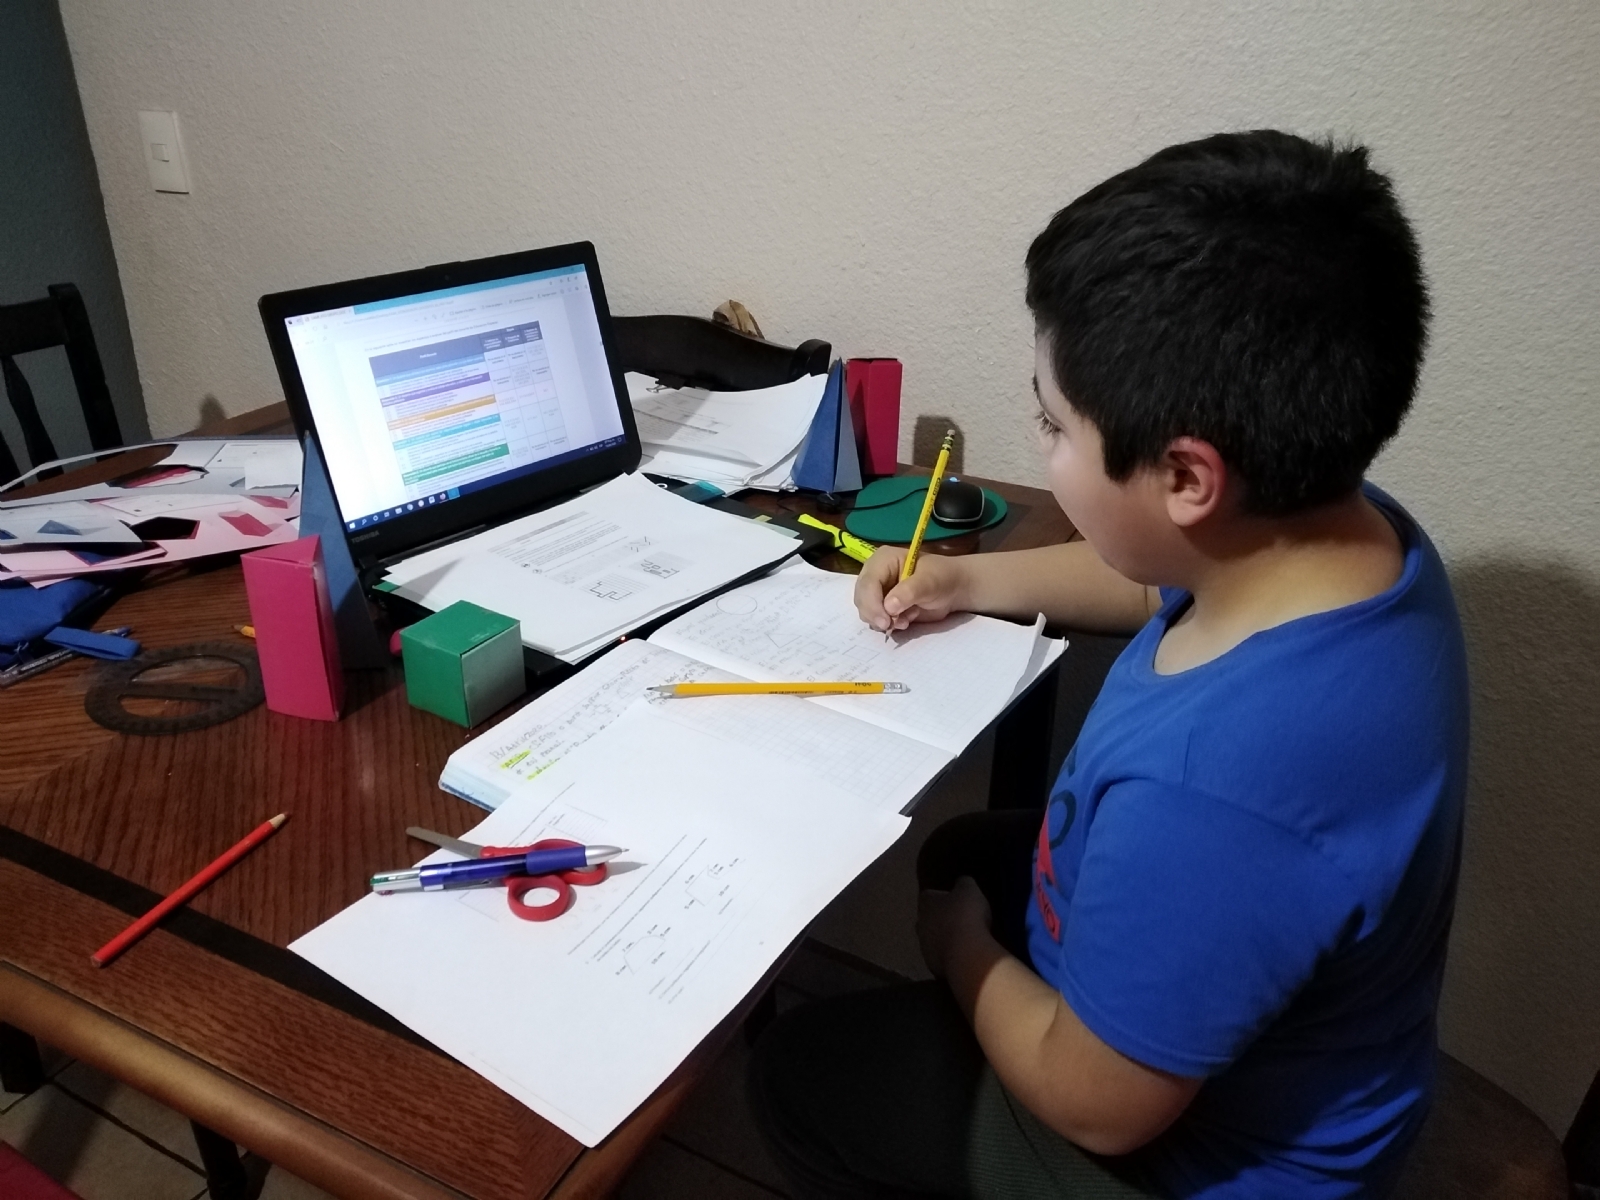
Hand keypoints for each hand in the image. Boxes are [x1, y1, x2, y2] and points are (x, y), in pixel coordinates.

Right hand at [853, 548, 969, 632]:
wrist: (952, 589)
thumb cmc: (942, 578)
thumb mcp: (929, 582)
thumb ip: (909, 592)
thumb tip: (889, 607)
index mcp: (883, 560)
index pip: (868, 583)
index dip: (872, 604)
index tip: (886, 622)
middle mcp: (875, 574)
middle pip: (861, 598)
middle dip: (876, 615)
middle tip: (893, 625)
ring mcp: (877, 591)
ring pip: (866, 611)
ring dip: (884, 621)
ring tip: (907, 618)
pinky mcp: (882, 606)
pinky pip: (875, 620)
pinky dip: (889, 624)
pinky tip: (906, 619)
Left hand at [917, 876, 992, 978]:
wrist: (965, 954)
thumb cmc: (966, 915)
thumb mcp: (970, 890)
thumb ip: (964, 883)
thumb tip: (961, 882)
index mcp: (925, 903)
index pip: (928, 895)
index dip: (941, 896)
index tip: (955, 900)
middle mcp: (920, 924)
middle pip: (927, 919)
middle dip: (940, 919)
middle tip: (959, 919)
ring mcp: (924, 947)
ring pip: (932, 939)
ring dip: (944, 938)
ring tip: (963, 939)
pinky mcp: (932, 966)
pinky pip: (941, 957)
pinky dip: (950, 955)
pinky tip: (964, 954)